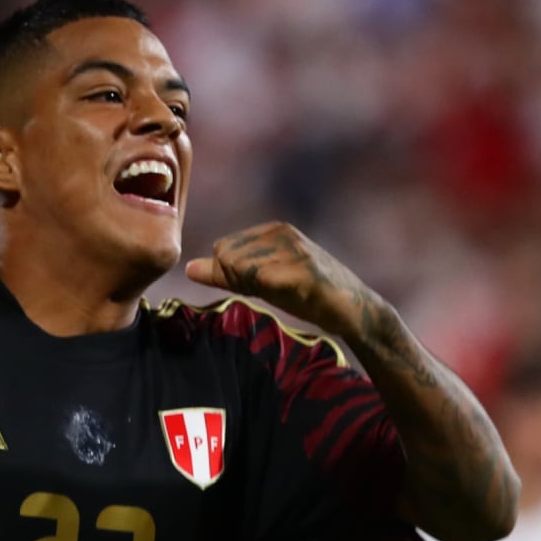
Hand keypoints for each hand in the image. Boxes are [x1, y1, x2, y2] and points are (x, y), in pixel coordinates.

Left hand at [185, 221, 381, 340]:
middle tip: (276, 290)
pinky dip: (271, 292)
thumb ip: (225, 274)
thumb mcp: (260, 281)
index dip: (233, 274)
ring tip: (288, 291)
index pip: (222, 249)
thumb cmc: (305, 294)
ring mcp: (294, 248)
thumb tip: (188, 269)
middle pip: (227, 258)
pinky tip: (295, 295)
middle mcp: (282, 232)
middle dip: (242, 281)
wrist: (353, 310)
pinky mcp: (303, 269)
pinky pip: (262, 279)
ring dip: (259, 289)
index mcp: (271, 229)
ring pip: (241, 269)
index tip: (263, 284)